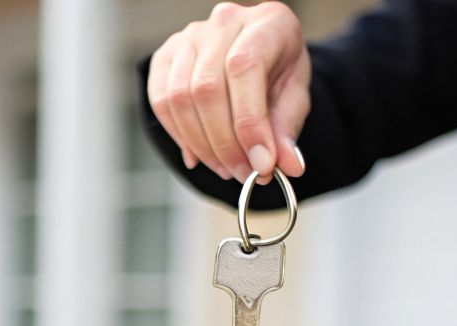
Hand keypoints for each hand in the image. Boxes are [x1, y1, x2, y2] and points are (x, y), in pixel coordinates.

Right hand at [146, 2, 310, 182]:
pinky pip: (161, 102)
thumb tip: (289, 166)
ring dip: (202, 145)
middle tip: (242, 174)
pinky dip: (179, 136)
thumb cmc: (278, 72)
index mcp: (266, 23)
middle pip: (208, 88)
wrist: (258, 56)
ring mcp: (189, 36)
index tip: (260, 164)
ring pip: (180, 97)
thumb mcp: (295, 98)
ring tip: (225, 168)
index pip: (245, 68)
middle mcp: (224, 21)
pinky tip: (199, 156)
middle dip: (225, 143)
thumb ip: (288, 130)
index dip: (249, 122)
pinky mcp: (166, 56)